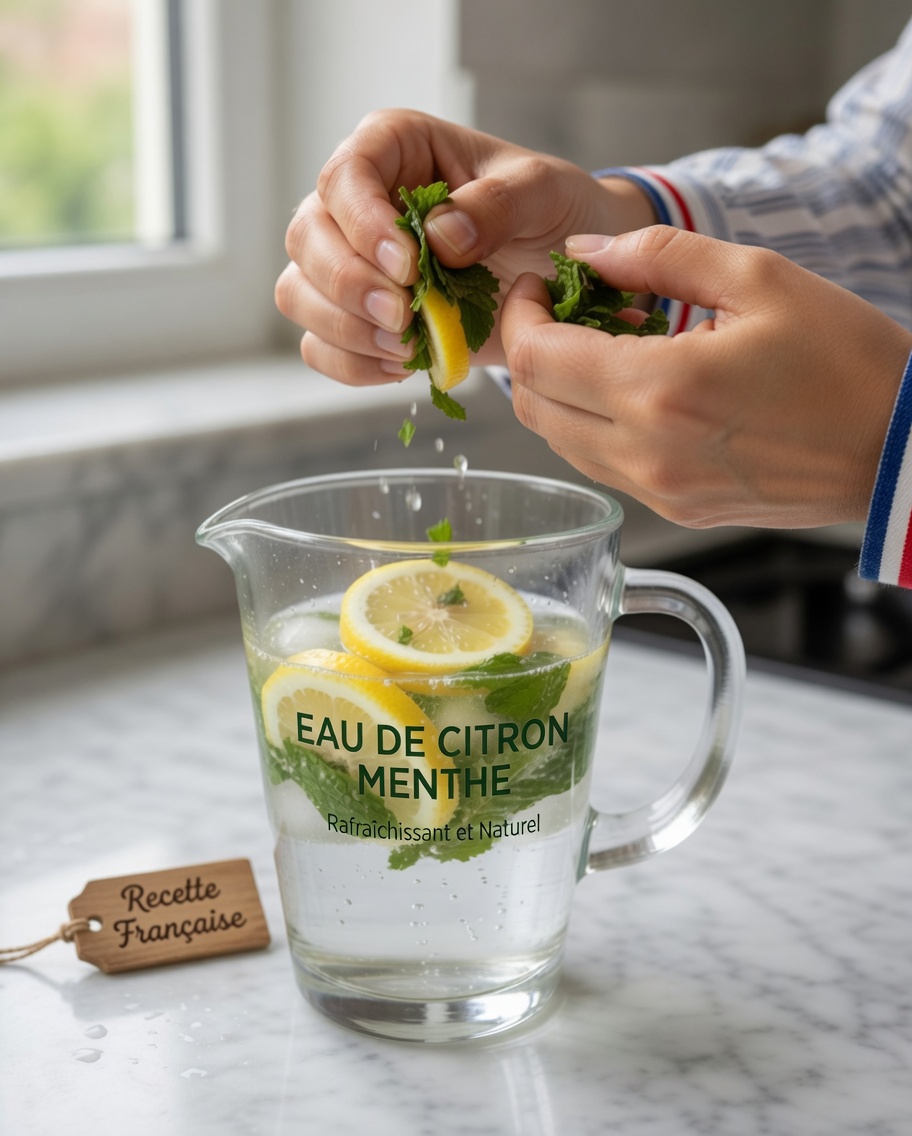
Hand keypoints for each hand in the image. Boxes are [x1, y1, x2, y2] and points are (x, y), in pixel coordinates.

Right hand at [275, 109, 654, 384]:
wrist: (559, 268)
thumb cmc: (548, 212)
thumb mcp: (543, 191)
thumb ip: (498, 203)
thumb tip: (441, 236)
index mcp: (393, 148)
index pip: (345, 175)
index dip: (364, 225)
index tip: (408, 267)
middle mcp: (357, 202)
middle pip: (307, 238)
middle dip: (349, 285)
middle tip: (405, 317)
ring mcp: (349, 261)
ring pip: (299, 294)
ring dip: (347, 329)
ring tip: (408, 345)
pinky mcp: (356, 316)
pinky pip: (320, 346)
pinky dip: (354, 365)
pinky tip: (403, 365)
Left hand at [500, 226, 911, 527]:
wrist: (899, 450)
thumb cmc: (845, 361)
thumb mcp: (759, 278)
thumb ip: (658, 255)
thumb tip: (586, 252)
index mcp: (661, 391)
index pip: (533, 358)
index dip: (518, 315)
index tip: (539, 286)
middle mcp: (646, 454)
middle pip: (531, 406)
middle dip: (527, 350)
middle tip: (562, 310)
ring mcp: (657, 491)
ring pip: (558, 441)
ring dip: (557, 390)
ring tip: (603, 345)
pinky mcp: (674, 510)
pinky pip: (599, 465)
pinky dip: (590, 424)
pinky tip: (631, 388)